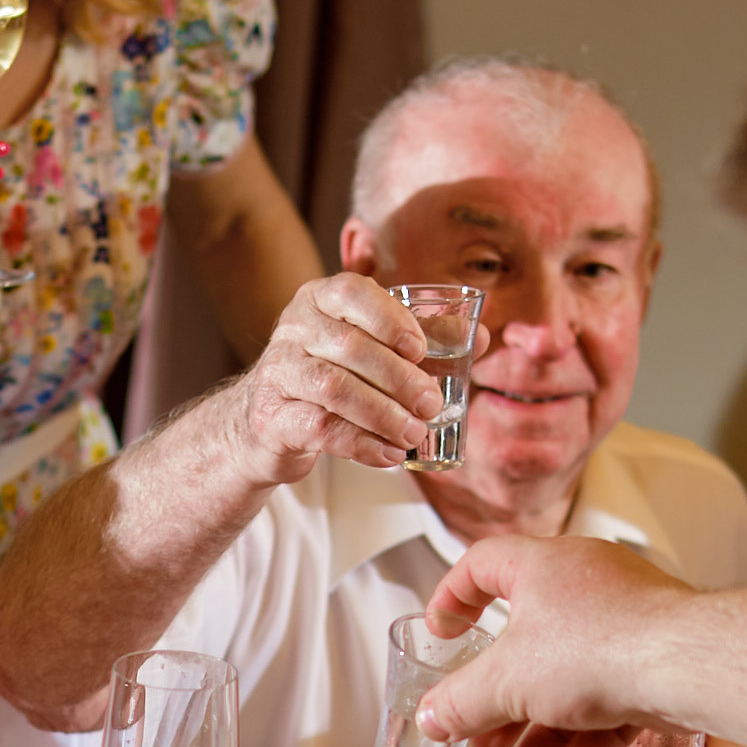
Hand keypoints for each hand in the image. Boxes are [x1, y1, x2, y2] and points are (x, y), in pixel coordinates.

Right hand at [226, 274, 489, 484]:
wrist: (267, 420)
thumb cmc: (330, 372)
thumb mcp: (369, 347)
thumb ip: (422, 338)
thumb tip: (479, 337)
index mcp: (320, 299)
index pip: (352, 292)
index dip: (389, 318)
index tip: (420, 349)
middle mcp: (294, 328)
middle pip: (350, 347)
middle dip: (399, 378)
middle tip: (431, 404)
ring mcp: (278, 373)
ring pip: (334, 388)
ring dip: (383, 414)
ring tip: (415, 433)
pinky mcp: (272, 418)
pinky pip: (320, 429)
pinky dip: (361, 443)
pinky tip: (389, 454)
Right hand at [414, 534, 696, 746]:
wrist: (691, 666)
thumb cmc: (602, 648)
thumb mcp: (507, 683)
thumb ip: (461, 702)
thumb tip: (432, 717)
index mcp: (541, 566)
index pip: (481, 564)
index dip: (453, 598)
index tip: (443, 632)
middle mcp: (586, 583)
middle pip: (526, 641)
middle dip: (501, 699)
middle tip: (483, 731)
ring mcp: (628, 618)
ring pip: (571, 676)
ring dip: (542, 728)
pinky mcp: (659, 654)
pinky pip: (614, 691)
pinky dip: (591, 728)